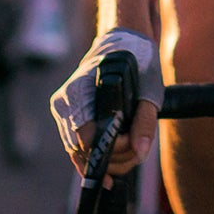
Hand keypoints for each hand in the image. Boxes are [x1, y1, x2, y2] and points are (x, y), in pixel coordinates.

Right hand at [50, 30, 162, 178]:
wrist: (124, 42)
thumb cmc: (138, 61)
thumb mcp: (149, 87)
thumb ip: (145, 121)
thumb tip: (140, 151)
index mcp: (80, 88)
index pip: (87, 137)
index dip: (112, 148)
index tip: (135, 144)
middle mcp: (65, 100)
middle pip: (81, 148)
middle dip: (112, 158)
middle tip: (138, 153)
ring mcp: (63, 109)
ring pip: (78, 151)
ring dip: (105, 161)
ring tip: (130, 157)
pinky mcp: (67, 116)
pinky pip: (76, 146)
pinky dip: (93, 158)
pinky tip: (109, 171)